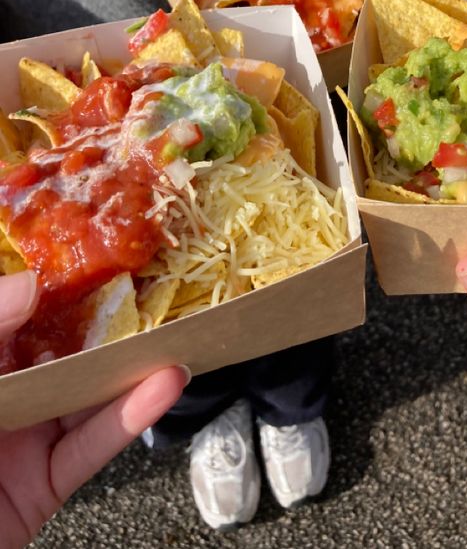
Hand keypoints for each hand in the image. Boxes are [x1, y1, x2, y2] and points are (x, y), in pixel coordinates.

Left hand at [0, 270, 188, 548]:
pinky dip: (129, 418)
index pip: (17, 316)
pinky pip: (90, 447)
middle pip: (61, 352)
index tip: (99, 255)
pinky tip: (161, 386)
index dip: (58, 285)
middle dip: (109, 323)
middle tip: (152, 291)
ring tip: (172, 336)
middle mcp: (1, 397)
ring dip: (132, 369)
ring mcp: (22, 442)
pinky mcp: (43, 487)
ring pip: (86, 397)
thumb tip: (30, 282)